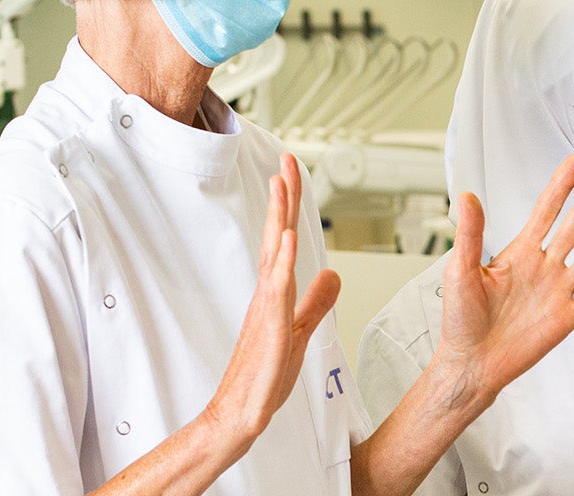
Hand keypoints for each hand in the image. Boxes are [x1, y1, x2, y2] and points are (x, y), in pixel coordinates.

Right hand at [203, 153, 341, 441]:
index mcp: (275, 293)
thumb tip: (333, 274)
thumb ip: (317, 302)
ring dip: (280, 217)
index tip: (291, 174)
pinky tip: (290, 239)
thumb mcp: (301, 331)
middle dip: (283, 196)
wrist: (240, 413)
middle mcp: (267, 293)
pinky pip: (277, 290)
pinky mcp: (270, 328)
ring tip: (283, 184)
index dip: (290, 207)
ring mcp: (266, 308)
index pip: (285, 239)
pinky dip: (284, 262)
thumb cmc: (265, 376)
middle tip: (286, 160)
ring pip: (274, 253)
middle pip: (277, 235)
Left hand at [433, 154, 573, 401]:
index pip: (545, 211)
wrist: (472, 363)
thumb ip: (469, 235)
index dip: (560, 186)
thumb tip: (467, 195)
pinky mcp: (566, 318)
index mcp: (519, 253)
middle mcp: (543, 267)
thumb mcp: (460, 271)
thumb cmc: (461, 320)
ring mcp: (558, 291)